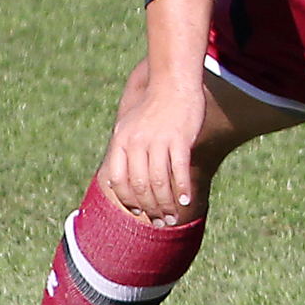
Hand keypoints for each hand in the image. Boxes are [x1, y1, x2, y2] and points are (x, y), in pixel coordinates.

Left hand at [98, 0, 215, 223]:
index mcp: (120, 141)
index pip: (119, 181)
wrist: (173, 82)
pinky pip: (179, 171)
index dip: (128, 201)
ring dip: (166, 204)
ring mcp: (158, 141)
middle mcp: (136, 142)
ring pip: (160, 182)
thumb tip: (122, 180)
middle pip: (141, 186)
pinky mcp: (180, 139)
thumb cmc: (153, 106)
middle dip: (150, 208)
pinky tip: (186, 200)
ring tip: (174, 217)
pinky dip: (182, 189)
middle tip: (161, 222)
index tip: (140, 212)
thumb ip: (126, 150)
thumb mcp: (130, 126)